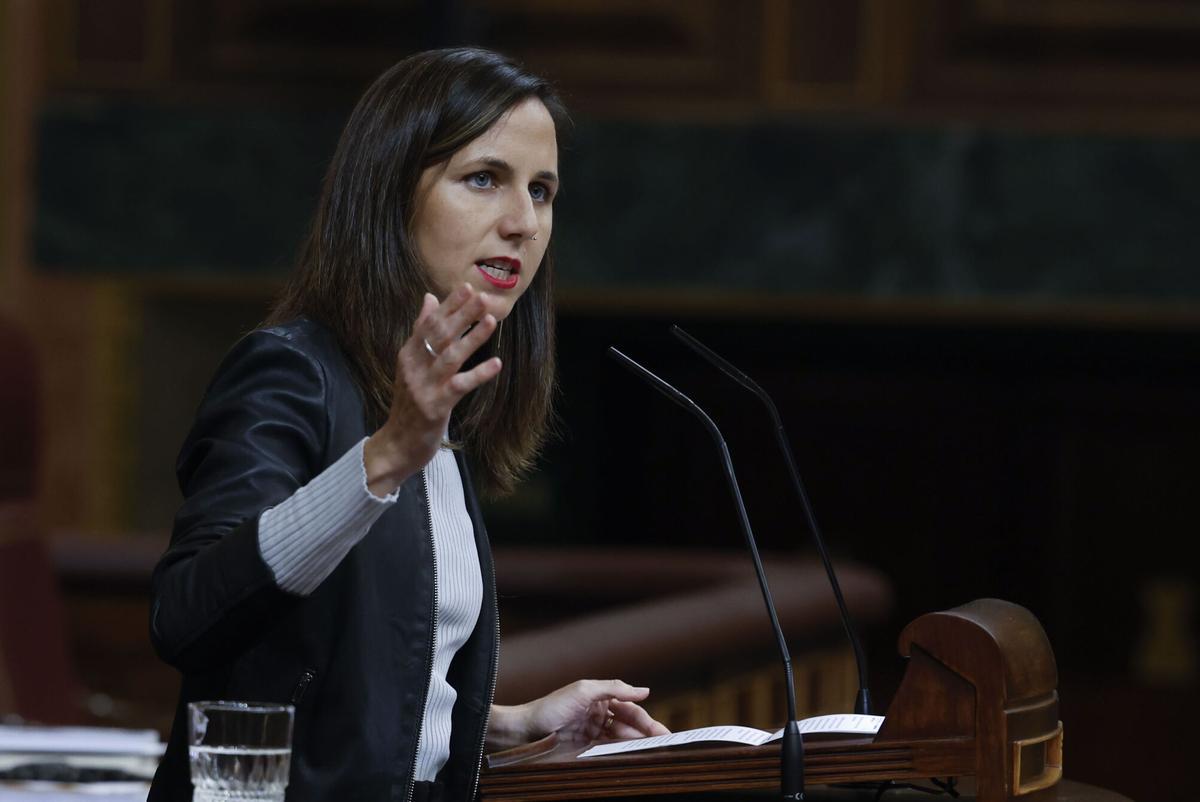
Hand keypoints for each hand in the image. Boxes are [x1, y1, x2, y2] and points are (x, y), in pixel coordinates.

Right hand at [364, 284, 501, 494]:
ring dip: (472, 338)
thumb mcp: (411, 365)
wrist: (397, 444)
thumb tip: (429, 298)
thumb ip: (420, 332)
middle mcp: (414, 367)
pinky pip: (460, 386)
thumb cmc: (410, 404)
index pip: (429, 323)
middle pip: (439, 335)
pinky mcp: (435, 406)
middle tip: (483, 297)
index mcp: (409, 354)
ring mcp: (424, 387)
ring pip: (450, 357)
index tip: (468, 287)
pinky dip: (479, 374)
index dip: (449, 305)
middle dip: (462, 315)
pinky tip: (496, 364)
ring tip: (491, 321)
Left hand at [488, 679, 669, 750]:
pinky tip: (630, 756)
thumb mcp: (584, 690)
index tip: (663, 732)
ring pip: (619, 738)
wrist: (523, 732)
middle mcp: (597, 712)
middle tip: (662, 745)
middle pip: (628, 724)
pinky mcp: (584, 747)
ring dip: (634, 744)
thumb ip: (615, 688)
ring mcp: (591, 731)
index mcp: (598, 696)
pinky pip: (607, 749)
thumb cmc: (550, 707)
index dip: (647, 719)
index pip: (629, 708)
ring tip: (648, 753)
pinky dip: (619, 752)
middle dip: (645, 733)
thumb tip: (644, 690)